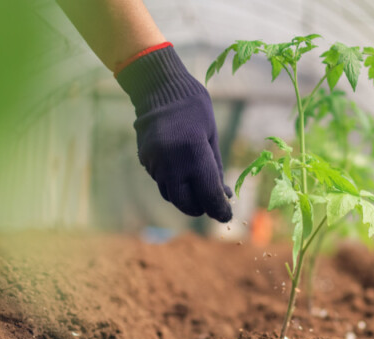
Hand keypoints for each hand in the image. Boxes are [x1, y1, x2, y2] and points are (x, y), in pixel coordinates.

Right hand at [116, 44, 232, 221]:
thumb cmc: (194, 109)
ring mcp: (155, 163)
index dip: (220, 210)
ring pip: (171, 194)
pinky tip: (181, 169)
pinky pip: (161, 181)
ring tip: (197, 185)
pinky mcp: (145, 160)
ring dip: (186, 196)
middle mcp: (172, 163)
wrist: (159, 87)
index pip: (209, 196)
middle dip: (200, 208)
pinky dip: (173, 183)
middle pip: (186, 204)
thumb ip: (215, 169)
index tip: (227, 216)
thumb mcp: (212, 137)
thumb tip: (224, 195)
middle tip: (210, 205)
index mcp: (194, 154)